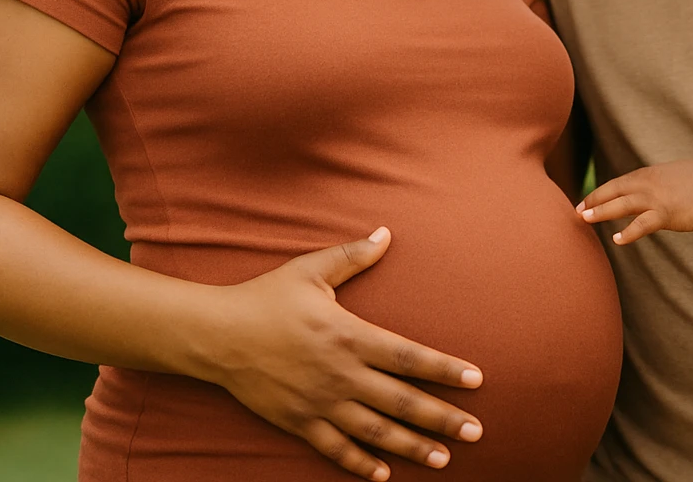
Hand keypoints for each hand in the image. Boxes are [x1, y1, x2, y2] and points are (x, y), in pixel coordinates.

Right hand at [201, 228, 484, 480]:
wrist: (217, 335)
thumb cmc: (267, 297)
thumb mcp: (311, 269)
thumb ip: (352, 256)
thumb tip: (385, 234)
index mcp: (350, 335)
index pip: (409, 357)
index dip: (445, 370)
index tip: (476, 381)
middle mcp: (341, 373)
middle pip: (402, 401)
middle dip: (442, 418)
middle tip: (476, 432)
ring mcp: (320, 402)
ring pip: (376, 431)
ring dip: (412, 446)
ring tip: (443, 459)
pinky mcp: (298, 421)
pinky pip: (335, 448)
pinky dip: (360, 464)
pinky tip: (384, 474)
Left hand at [576, 159, 692, 243]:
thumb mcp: (672, 176)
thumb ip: (656, 184)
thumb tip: (647, 192)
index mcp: (648, 174)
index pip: (617, 183)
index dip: (599, 193)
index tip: (585, 201)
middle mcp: (647, 184)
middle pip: (612, 191)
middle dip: (592, 201)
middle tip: (575, 211)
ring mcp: (655, 198)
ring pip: (620, 205)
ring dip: (600, 212)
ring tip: (584, 218)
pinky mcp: (665, 214)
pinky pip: (641, 225)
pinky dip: (627, 232)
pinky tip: (616, 239)